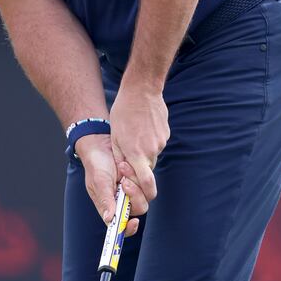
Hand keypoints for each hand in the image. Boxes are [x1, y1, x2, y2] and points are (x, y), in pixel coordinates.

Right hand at [74, 134, 145, 235]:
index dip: (128, 228)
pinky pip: (147, 182)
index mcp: (109, 207)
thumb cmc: (96, 165)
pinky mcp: (139, 179)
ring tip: (122, 167)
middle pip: (138, 209)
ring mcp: (132, 190)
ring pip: (145, 196)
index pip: (121, 226)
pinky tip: (126, 164)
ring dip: (135, 182)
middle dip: (134, 196)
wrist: (101, 144)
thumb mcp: (99, 182)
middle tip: (124, 182)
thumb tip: (109, 219)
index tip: (133, 222)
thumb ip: (105, 200)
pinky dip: (138, 174)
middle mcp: (122, 201)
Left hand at [109, 80, 168, 202]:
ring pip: (152, 156)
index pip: (147, 184)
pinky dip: (149, 141)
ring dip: (143, 152)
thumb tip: (124, 175)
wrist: (141, 90)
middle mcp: (152, 151)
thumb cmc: (123, 112)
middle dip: (139, 168)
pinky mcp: (166, 134)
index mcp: (137, 154)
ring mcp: (161, 142)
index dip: (141, 190)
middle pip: (148, 170)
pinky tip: (143, 127)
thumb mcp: (114, 137)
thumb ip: (120, 158)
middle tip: (127, 155)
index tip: (129, 184)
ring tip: (134, 133)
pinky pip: (157, 144)